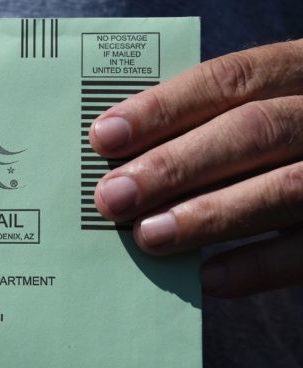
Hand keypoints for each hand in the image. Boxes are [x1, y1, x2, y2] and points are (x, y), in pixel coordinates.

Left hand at [90, 39, 302, 297]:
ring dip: (208, 215)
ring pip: (286, 187)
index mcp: (300, 71)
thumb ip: (208, 129)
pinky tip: (206, 276)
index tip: (104, 136)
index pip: (231, 79)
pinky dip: (256, 265)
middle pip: (253, 130)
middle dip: (174, 165)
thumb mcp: (265, 112)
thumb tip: (124, 168)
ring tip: (148, 236)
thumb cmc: (282, 146)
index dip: (163, 108)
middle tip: (113, 197)